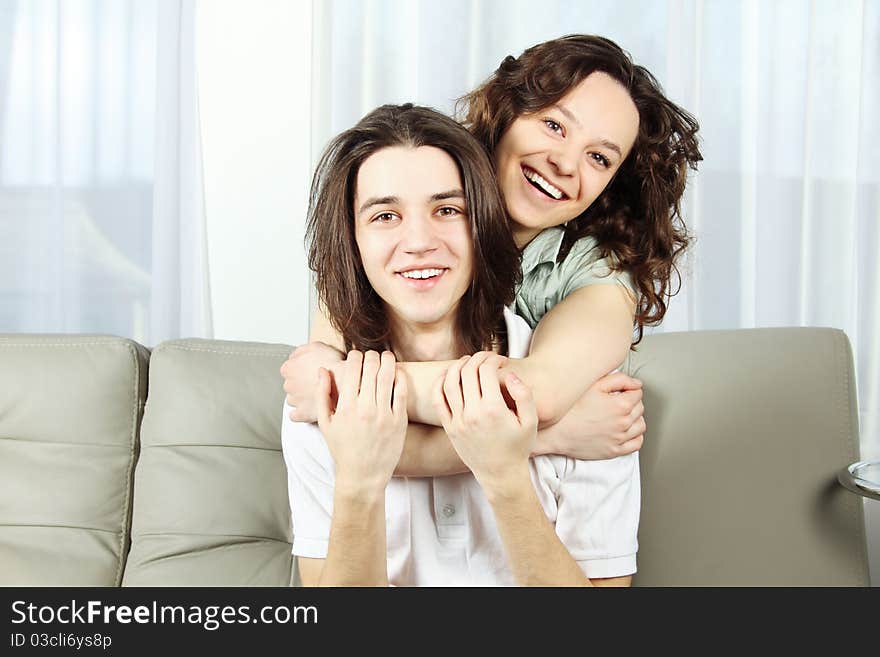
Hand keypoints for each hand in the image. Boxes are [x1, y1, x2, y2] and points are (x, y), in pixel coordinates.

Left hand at [281, 341, 345, 421]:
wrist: (344, 383)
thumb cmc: (333, 364)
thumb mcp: (316, 346)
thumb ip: (301, 350)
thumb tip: (296, 355)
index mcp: (288, 368)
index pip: (290, 368)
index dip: (302, 369)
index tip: (311, 370)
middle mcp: (288, 385)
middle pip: (292, 384)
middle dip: (301, 384)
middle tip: (317, 382)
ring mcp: (294, 400)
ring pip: (294, 399)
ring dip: (303, 397)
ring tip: (317, 394)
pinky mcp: (302, 414)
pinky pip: (296, 415)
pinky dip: (302, 412)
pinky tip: (311, 407)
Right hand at [316, 350, 406, 490]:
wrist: (363, 475)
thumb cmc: (343, 449)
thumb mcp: (325, 423)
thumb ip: (322, 394)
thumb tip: (323, 370)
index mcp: (346, 407)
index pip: (353, 369)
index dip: (355, 356)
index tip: (356, 355)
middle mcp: (366, 408)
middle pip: (372, 368)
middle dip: (371, 356)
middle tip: (371, 355)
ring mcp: (384, 414)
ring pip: (388, 376)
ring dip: (388, 360)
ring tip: (386, 356)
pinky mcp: (399, 421)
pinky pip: (402, 392)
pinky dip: (400, 378)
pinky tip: (396, 373)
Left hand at [433, 352, 537, 490]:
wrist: (500, 475)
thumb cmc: (518, 447)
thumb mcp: (531, 421)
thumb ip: (524, 394)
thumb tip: (510, 374)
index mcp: (493, 410)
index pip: (486, 371)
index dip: (493, 359)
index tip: (500, 360)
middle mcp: (472, 414)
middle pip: (467, 372)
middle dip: (477, 358)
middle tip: (485, 357)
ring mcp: (458, 421)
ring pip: (449, 382)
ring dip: (457, 366)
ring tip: (467, 361)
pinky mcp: (449, 427)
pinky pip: (438, 400)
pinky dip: (440, 383)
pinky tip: (448, 375)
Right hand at [537, 371, 644, 459]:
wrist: (556, 432)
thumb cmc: (571, 409)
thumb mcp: (594, 385)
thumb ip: (619, 380)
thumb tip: (636, 383)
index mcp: (621, 405)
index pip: (638, 393)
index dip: (629, 389)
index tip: (621, 390)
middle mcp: (623, 422)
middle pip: (640, 408)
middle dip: (632, 402)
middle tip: (618, 400)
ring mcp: (620, 438)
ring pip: (640, 425)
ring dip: (635, 418)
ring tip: (622, 415)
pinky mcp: (614, 451)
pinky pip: (636, 444)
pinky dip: (635, 436)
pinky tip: (626, 431)